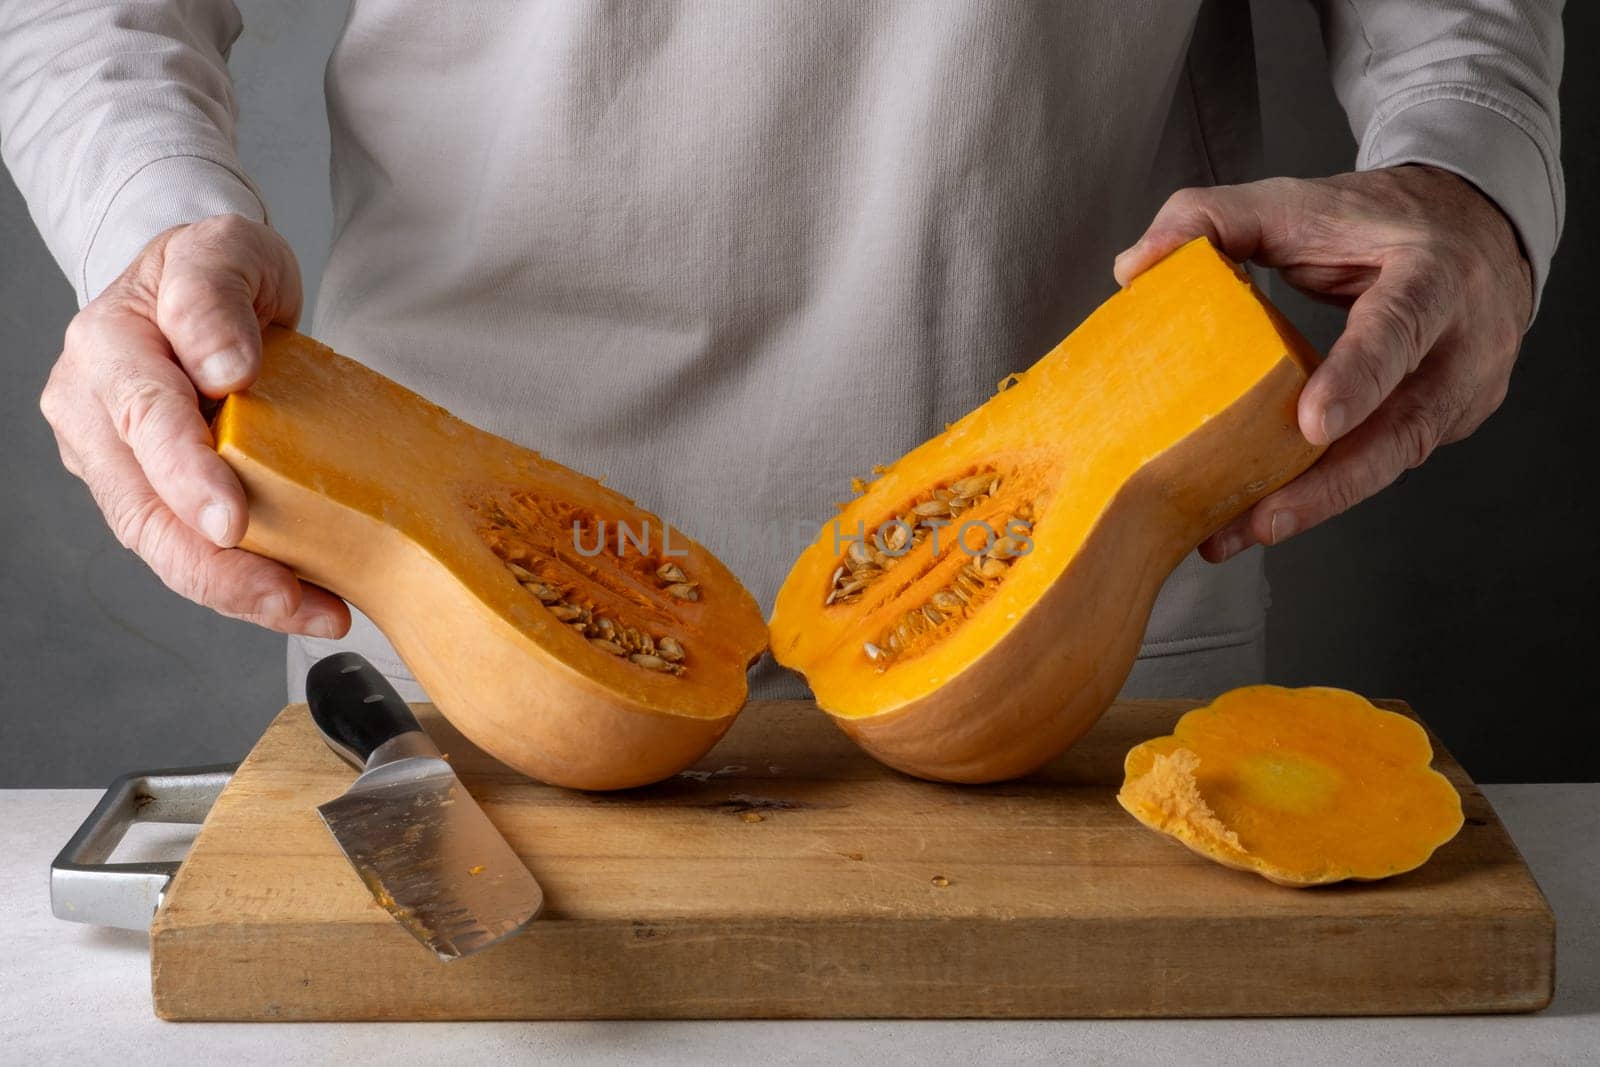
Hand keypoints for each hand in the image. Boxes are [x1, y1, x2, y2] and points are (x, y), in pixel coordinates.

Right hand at [39, 214, 350, 636]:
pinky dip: (245, 583)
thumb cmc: (217, 271)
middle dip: (216, 568)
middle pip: (144, 509)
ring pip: (162, 547)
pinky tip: (305, 600)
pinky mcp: (146, 496)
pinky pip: (189, 552)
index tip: (231, 523)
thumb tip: (225, 368)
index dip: (186, 476)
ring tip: (314, 611)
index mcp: (108, 349)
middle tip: (287, 599)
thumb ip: (216, 298)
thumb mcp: (226, 250)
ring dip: (237, 592)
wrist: (204, 291)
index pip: (143, 418)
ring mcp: (113, 462)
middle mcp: (93, 413)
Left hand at [1113, 165, 1532, 561]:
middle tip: (1264, 519)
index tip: (1312, 424)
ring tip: (1239, 532)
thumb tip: (1134, 266)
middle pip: (1404, 427)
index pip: (1400, 327)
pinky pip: (1383, 463)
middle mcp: (1462, 342)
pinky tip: (1264, 513)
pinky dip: (1326, 490)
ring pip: (1392, 461)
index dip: (1359, 377)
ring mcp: (1462, 391)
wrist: (1472, 230)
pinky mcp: (1448, 424)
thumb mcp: (1301, 202)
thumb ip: (1215, 218)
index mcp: (1432, 274)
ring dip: (1316, 502)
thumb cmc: (1376, 221)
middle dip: (1332, 483)